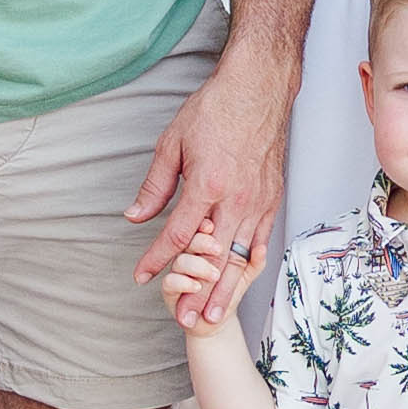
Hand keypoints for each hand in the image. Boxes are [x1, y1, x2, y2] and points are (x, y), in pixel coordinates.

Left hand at [126, 59, 288, 305]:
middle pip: (213, 258)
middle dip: (196, 292)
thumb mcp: (173, 144)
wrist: (258, 88)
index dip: (156, 259)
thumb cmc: (215, 110)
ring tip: (212, 314)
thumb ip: (156, 186)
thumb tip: (135, 216)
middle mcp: (235, 199)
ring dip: (225, 289)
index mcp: (207, 185)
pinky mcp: (272, 198)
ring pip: (240, 256)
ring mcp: (258, 201)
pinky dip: (250, 264)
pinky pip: (261, 240)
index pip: (177, 234)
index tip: (141, 276)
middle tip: (184, 319)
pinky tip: (242, 280)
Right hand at [160, 230, 265, 331]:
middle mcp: (189, 254)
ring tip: (214, 275)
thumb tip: (262, 249)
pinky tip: (197, 286)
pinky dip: (184, 282)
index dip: (205, 225)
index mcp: (204, 245)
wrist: (216, 320)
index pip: (201, 228)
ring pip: (180, 260)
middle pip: (188, 239)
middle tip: (217, 249)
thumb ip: (255, 261)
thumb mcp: (247, 274)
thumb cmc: (229, 291)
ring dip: (197, 266)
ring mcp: (178, 270)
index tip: (214, 226)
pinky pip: (170, 281)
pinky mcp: (170, 289)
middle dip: (202, 242)